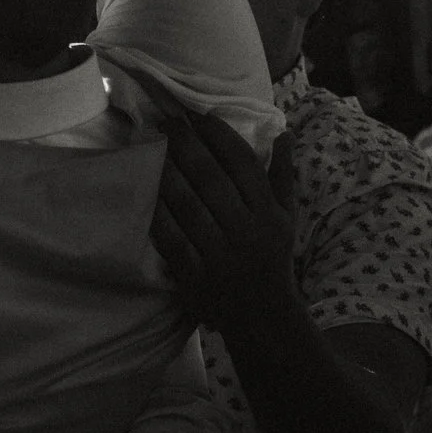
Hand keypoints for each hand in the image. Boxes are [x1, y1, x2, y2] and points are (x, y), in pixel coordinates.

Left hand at [144, 85, 304, 340]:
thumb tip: (283, 132)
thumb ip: (283, 175)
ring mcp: (220, 254)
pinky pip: (172, 239)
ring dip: (168, 172)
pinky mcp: (196, 276)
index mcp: (267, 212)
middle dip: (187, 145)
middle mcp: (245, 229)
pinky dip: (158, 215)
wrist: (264, 316)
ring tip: (152, 147)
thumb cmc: (273, 257)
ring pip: (188, 205)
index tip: (199, 115)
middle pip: (211, 178)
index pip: (242, 163)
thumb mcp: (287, 218)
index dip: (219, 136)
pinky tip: (144, 191)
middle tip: (167, 121)